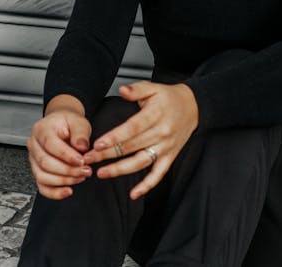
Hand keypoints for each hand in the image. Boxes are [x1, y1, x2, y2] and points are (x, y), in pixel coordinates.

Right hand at [26, 105, 92, 199]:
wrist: (62, 124)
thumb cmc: (68, 123)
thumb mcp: (78, 121)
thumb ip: (80, 133)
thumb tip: (81, 147)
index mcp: (42, 130)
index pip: (51, 145)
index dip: (67, 156)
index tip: (81, 161)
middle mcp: (34, 145)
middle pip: (46, 163)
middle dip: (68, 170)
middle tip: (85, 170)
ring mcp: (33, 159)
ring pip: (43, 176)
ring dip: (64, 181)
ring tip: (80, 177)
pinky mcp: (37, 171)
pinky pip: (42, 186)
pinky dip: (54, 192)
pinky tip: (68, 191)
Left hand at [82, 81, 198, 199]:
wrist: (193, 106)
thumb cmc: (169, 97)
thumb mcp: (153, 88)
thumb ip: (137, 89)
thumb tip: (122, 90)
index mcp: (155, 114)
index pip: (132, 128)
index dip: (114, 137)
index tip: (97, 144)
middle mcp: (161, 132)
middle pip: (131, 146)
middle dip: (107, 155)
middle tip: (88, 159)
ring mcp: (166, 147)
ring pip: (140, 162)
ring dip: (120, 170)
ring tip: (101, 173)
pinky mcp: (170, 156)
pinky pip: (158, 174)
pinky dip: (147, 185)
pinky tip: (133, 194)